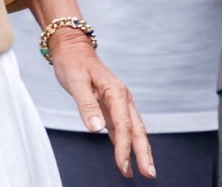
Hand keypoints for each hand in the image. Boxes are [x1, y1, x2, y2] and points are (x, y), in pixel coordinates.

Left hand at [49, 31, 155, 178]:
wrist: (72, 47)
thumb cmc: (73, 62)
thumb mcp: (76, 81)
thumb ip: (86, 105)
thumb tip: (97, 129)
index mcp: (116, 92)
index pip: (123, 126)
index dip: (124, 149)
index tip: (124, 167)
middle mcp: (121, 97)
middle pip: (136, 129)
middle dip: (143, 152)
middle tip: (149, 173)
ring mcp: (118, 101)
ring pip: (133, 129)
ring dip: (138, 149)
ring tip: (143, 169)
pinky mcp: (111, 105)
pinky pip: (123, 126)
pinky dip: (126, 142)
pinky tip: (125, 155)